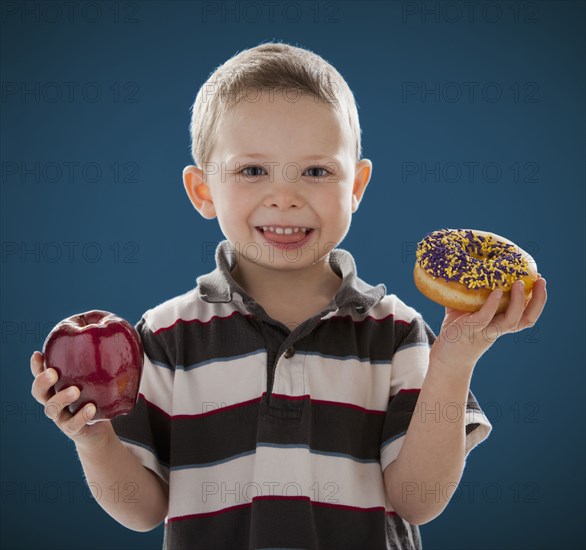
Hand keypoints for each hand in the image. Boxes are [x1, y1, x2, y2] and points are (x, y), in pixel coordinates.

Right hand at [30, 351, 113, 449]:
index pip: (40, 374)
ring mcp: (61, 416)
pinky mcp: (73, 429)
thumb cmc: (96, 396)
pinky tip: (91, 408)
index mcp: (56, 386)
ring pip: (52, 408)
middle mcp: (53, 400)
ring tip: (75, 391)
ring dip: (62, 398)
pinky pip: (74, 424)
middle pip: (39, 392)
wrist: (98, 429)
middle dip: (42, 381)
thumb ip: (96, 361)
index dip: (36, 366)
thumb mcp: (94, 379)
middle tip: (53, 372)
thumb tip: (110, 329)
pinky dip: (81, 416)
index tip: (38, 354)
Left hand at [429, 276, 547, 371]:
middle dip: (538, 300)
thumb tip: (469, 266)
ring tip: (519, 283)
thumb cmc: (456, 329)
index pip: (527, 314)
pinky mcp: (471, 329)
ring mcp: (486, 330)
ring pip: (511, 321)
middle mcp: (498, 328)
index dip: (538, 300)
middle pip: (527, 319)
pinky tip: (497, 292)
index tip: (541, 280)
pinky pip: (485, 318)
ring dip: (519, 302)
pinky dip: (492, 305)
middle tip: (540, 280)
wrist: (445, 355)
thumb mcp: (467, 309)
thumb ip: (471, 293)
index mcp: (501, 323)